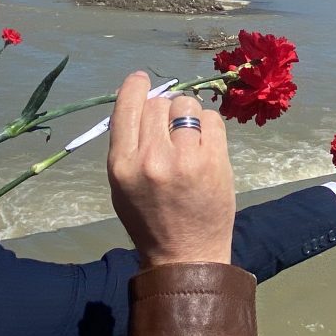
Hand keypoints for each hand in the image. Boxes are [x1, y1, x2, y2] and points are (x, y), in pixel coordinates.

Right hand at [107, 72, 233, 268]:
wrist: (185, 255)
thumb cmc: (149, 220)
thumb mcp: (120, 185)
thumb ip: (127, 144)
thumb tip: (140, 100)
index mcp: (122, 164)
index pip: (127, 106)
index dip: (135, 87)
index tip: (141, 80)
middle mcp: (152, 158)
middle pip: (158, 103)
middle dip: (163, 109)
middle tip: (169, 130)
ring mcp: (186, 158)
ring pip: (186, 105)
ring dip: (187, 115)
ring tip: (188, 138)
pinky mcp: (215, 160)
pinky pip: (212, 119)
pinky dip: (208, 126)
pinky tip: (205, 145)